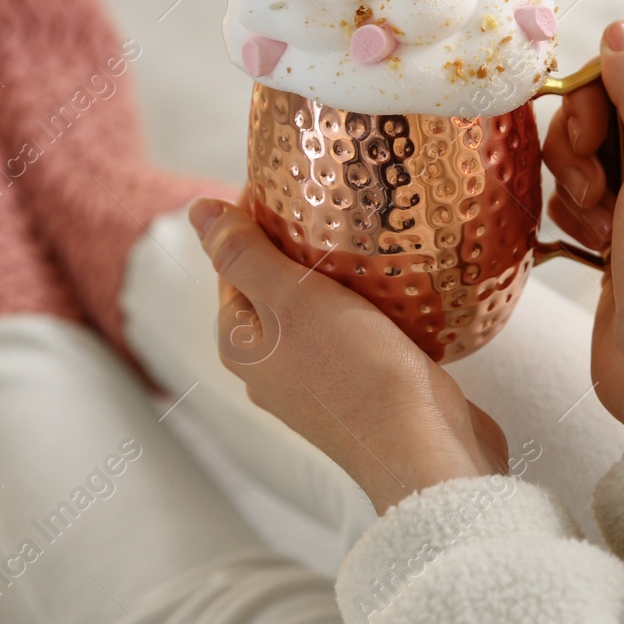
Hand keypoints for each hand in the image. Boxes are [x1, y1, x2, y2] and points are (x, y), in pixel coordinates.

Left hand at [189, 198, 509, 512]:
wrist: (425, 448)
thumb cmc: (356, 371)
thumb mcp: (291, 298)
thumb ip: (244, 253)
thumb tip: (197, 211)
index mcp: (240, 344)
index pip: (233, 262)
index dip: (257, 215)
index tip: (294, 176)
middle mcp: (269, 367)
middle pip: (274, 283)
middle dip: (300, 240)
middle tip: (337, 197)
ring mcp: (316, 382)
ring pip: (317, 308)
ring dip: (339, 271)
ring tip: (371, 230)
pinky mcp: (362, 389)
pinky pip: (355, 331)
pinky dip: (368, 302)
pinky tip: (397, 281)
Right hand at [542, 21, 623, 438]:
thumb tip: (620, 29)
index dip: (596, 97)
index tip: (590, 136)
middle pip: (595, 112)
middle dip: (580, 149)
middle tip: (598, 192)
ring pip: (575, 156)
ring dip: (576, 190)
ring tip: (604, 229)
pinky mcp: (612, 231)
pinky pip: (569, 198)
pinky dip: (573, 220)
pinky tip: (596, 250)